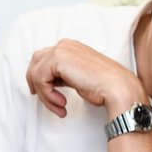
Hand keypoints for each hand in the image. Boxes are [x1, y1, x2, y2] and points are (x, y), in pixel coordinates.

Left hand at [25, 39, 145, 116]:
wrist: (116, 87)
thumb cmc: (103, 86)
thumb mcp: (78, 77)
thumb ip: (63, 75)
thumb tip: (49, 83)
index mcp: (70, 47)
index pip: (43, 58)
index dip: (38, 76)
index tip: (43, 93)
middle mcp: (64, 45)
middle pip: (35, 63)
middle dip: (36, 84)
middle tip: (45, 100)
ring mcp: (60, 50)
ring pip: (36, 74)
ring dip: (45, 95)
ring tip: (60, 106)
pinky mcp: (57, 60)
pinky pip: (40, 80)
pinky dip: (48, 95)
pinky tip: (62, 103)